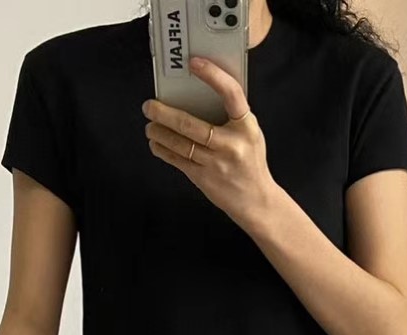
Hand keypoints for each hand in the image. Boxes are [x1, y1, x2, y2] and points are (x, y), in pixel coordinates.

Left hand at [143, 57, 276, 228]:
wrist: (256, 200)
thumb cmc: (250, 162)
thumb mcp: (250, 134)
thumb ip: (231, 116)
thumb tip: (199, 93)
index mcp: (246, 126)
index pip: (230, 94)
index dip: (212, 75)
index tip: (194, 63)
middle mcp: (231, 144)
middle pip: (190, 124)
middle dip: (164, 113)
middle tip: (149, 105)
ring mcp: (216, 163)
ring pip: (179, 143)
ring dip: (159, 132)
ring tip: (150, 125)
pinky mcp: (203, 178)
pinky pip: (177, 160)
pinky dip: (163, 150)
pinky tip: (156, 143)